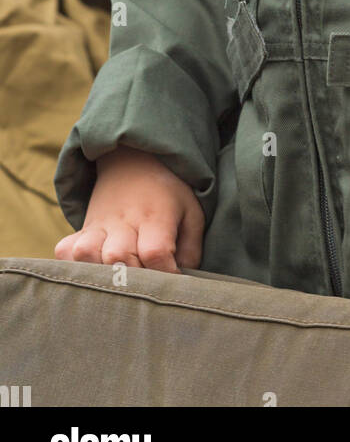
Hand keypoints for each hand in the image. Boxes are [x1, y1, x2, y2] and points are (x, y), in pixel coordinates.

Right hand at [54, 146, 204, 272]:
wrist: (136, 160)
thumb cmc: (169, 193)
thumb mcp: (191, 213)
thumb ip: (191, 249)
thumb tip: (180, 281)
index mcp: (155, 216)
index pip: (155, 252)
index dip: (166, 274)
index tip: (174, 278)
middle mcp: (124, 220)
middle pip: (118, 257)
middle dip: (133, 279)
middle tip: (146, 281)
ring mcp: (99, 224)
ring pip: (86, 254)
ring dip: (100, 273)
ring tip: (118, 277)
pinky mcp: (83, 228)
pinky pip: (65, 249)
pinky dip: (72, 264)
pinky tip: (92, 269)